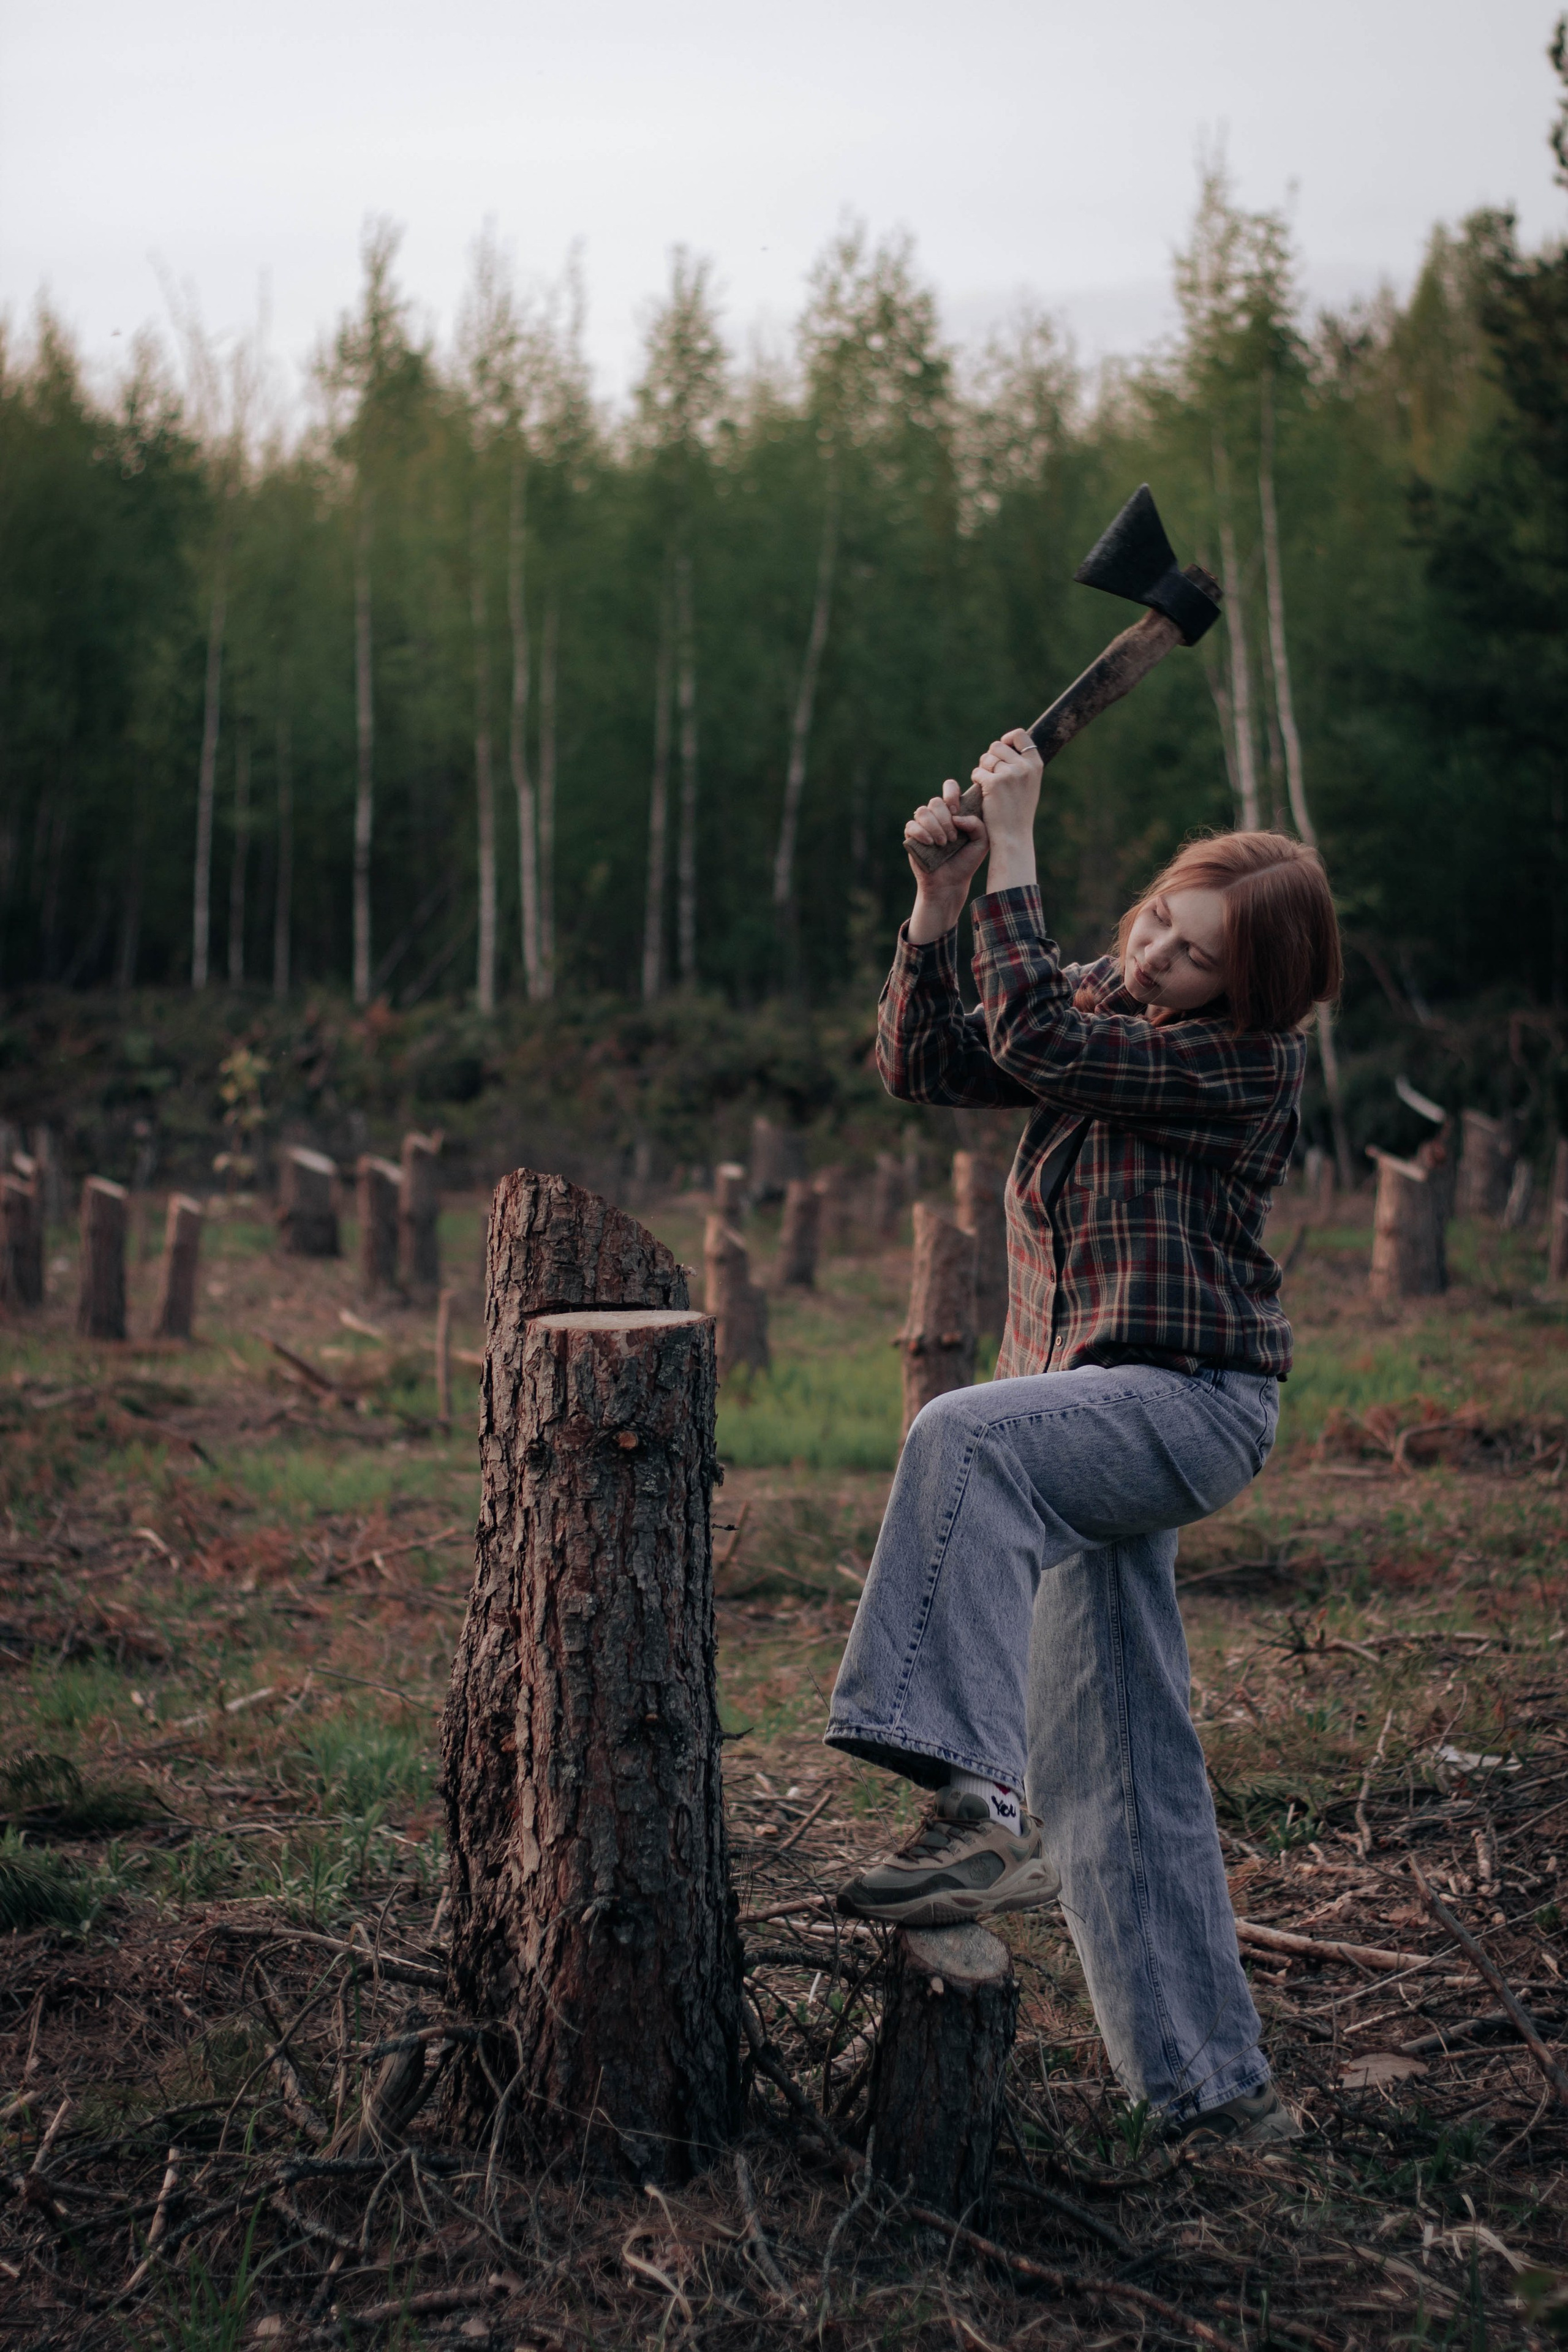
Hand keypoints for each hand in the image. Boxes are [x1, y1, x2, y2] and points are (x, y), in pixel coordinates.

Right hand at [905, 778, 987, 943]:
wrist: (951, 884)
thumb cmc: (967, 862)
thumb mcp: (982, 842)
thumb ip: (978, 824)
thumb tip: (956, 816)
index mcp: (955, 812)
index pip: (950, 787)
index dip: (951, 793)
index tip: (956, 809)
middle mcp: (938, 816)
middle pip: (936, 801)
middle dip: (944, 819)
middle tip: (952, 838)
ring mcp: (924, 825)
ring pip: (923, 811)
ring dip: (934, 827)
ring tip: (942, 843)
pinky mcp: (912, 837)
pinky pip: (911, 825)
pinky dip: (921, 833)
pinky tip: (930, 844)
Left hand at [970, 728, 1040, 894]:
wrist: (1014, 835)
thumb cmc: (1019, 811)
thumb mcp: (1029, 784)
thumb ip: (1022, 764)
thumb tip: (1007, 742)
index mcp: (1036, 764)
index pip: (1020, 735)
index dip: (1007, 739)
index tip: (1001, 750)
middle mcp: (1024, 767)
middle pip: (997, 745)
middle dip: (990, 757)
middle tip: (992, 774)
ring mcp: (1009, 774)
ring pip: (986, 758)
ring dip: (982, 768)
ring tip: (988, 784)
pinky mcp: (994, 783)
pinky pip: (977, 772)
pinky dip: (976, 779)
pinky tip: (982, 791)